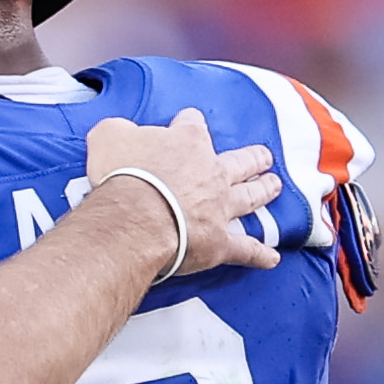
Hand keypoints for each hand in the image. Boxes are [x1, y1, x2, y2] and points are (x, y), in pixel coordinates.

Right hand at [83, 109, 283, 277]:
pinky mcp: (218, 243)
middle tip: (264, 157)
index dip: (189, 124)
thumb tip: (119, 132)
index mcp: (187, 142)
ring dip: (264, 191)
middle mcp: (212, 172)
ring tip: (274, 186)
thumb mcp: (109, 137)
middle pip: (240, 161)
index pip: (193, 125)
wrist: (134, 218)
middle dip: (253, 158)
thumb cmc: (123, 175)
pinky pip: (245, 249)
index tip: (187, 124)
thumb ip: (118, 131)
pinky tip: (271, 259)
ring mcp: (219, 208)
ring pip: (250, 197)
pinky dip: (258, 255)